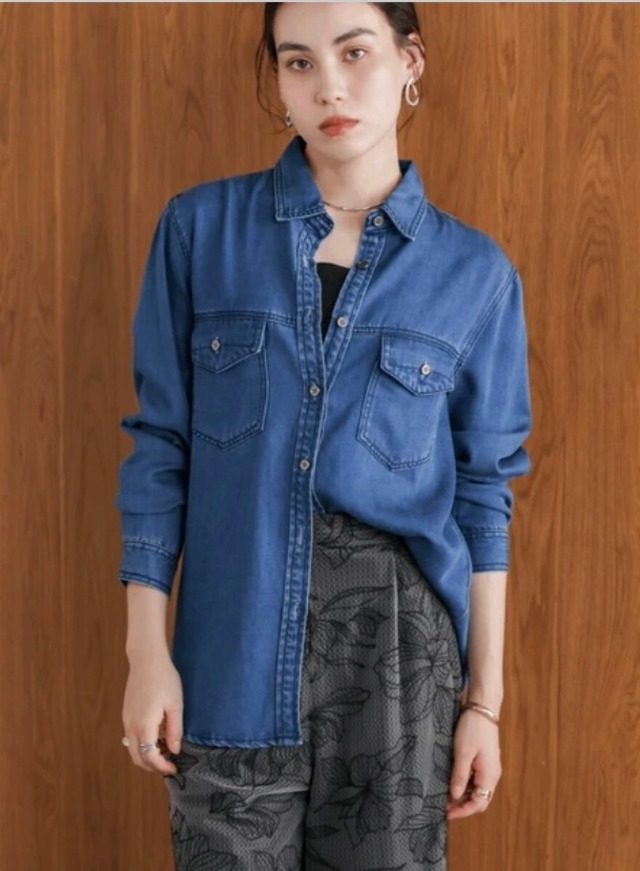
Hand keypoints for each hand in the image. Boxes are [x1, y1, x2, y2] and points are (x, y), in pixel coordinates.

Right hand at [122, 651, 183, 774]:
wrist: (146, 660)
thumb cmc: (164, 679)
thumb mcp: (176, 705)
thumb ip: (175, 730)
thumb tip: (174, 750)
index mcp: (144, 726)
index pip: (150, 758)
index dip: (162, 767)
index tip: (175, 768)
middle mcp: (131, 726)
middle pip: (137, 758)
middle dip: (153, 766)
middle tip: (169, 764)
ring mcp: (126, 720)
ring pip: (133, 749)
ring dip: (147, 756)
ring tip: (165, 751)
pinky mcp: (126, 714)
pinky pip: (132, 737)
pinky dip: (143, 744)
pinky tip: (157, 737)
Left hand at [446, 708, 500, 818]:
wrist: (483, 707)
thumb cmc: (473, 728)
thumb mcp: (462, 753)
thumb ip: (459, 776)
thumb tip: (454, 796)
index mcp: (489, 775)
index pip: (479, 804)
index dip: (463, 811)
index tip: (447, 813)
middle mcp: (492, 774)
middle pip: (479, 798)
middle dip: (461, 804)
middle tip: (443, 805)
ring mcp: (489, 766)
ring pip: (477, 788)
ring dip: (462, 793)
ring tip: (444, 793)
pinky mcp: (485, 758)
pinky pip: (476, 777)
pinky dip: (464, 782)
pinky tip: (452, 778)